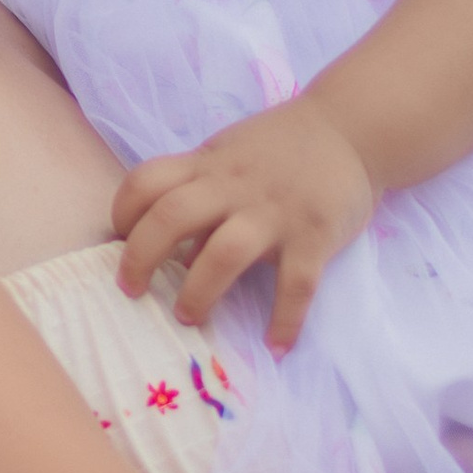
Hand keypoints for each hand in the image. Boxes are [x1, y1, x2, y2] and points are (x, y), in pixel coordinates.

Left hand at [112, 97, 375, 347]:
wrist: (353, 127)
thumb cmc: (282, 146)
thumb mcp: (231, 154)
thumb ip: (200, 191)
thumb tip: (172, 250)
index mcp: (210, 165)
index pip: (148, 180)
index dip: (122, 211)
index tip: (119, 239)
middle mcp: (236, 186)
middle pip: (173, 216)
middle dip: (142, 257)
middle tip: (132, 290)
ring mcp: (276, 212)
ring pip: (225, 252)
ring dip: (199, 291)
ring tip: (189, 317)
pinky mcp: (315, 236)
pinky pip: (297, 285)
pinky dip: (285, 320)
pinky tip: (276, 345)